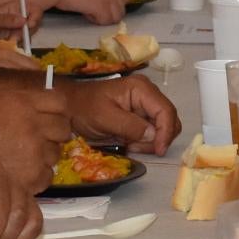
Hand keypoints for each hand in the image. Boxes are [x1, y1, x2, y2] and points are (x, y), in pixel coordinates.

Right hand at [43, 0, 127, 23]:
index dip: (115, 4)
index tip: (103, 6)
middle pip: (122, 8)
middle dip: (111, 13)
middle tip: (96, 12)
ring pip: (116, 17)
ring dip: (104, 18)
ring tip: (90, 14)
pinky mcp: (102, 8)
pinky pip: (105, 21)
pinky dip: (96, 21)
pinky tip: (86, 14)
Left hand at [64, 74, 180, 154]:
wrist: (69, 108)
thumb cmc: (84, 108)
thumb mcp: (105, 118)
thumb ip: (130, 126)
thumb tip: (153, 136)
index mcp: (141, 88)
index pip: (166, 110)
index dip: (166, 132)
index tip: (159, 150)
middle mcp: (148, 94)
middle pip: (169, 119)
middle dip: (158, 138)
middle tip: (136, 148)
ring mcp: (145, 105)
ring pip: (164, 128)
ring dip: (151, 142)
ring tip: (130, 145)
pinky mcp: (141, 116)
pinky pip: (153, 132)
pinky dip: (146, 142)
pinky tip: (129, 143)